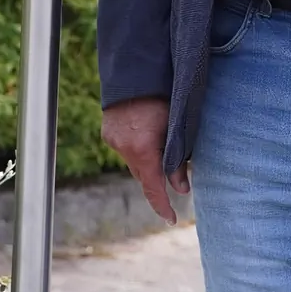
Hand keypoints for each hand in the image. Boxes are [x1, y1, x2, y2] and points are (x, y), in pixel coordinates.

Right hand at [101, 97, 188, 223]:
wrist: (134, 72)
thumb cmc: (163, 96)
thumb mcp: (176, 127)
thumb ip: (178, 159)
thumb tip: (182, 188)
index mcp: (143, 148)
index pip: (154, 188)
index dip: (162, 206)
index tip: (171, 219)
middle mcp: (124, 148)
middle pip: (143, 177)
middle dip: (157, 182)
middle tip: (173, 184)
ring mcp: (113, 140)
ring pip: (133, 163)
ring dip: (147, 164)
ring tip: (160, 151)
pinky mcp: (108, 132)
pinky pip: (125, 149)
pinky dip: (136, 150)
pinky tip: (145, 137)